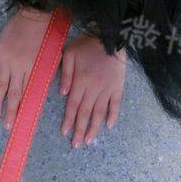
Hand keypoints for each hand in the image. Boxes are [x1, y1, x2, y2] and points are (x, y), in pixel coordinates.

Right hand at [0, 7, 51, 131]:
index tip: (21, 121)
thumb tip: (40, 89)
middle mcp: (19, 67)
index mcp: (34, 69)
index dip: (24, 108)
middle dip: (10, 111)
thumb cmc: (47, 33)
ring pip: (0, 85)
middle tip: (7, 126)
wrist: (34, 14)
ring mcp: (7, 60)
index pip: (27, 93)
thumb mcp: (51, 54)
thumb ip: (45, 72)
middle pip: (13, 94)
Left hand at [60, 33, 125, 147]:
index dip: (69, 120)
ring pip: (99, 112)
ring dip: (94, 128)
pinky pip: (116, 104)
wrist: (111, 36)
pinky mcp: (118, 87)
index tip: (64, 133)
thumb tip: (62, 94)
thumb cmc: (87, 44)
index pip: (73, 105)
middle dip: (80, 130)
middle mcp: (93, 89)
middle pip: (85, 113)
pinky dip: (113, 115)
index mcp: (80, 81)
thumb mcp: (70, 53)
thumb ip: (65, 74)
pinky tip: (109, 126)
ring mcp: (107, 89)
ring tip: (89, 141)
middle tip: (76, 145)